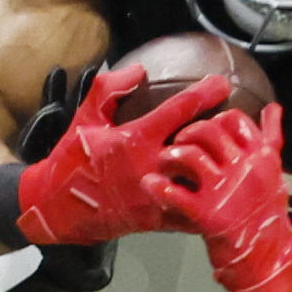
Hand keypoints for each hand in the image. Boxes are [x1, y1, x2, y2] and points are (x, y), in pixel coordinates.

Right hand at [15, 65, 230, 246]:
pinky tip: (223, 191)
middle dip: (220, 134)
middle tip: (236, 124)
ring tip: (234, 157)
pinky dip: (207, 200)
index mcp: (133, 139)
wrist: (56, 208)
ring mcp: (154, 196)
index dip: (203, 94)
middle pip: (198, 147)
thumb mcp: (85, 119)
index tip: (222, 83)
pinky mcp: (156, 220)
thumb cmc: (73, 159)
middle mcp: (148, 167)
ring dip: (218, 168)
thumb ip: (109, 90)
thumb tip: (139, 70)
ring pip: (198, 181)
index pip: (176, 111)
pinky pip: (190, 210)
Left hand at [149, 105, 291, 291]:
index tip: (207, 130)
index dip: (215, 120)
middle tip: (179, 144)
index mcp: (261, 156)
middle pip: (209, 131)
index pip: (234, 119)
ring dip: (172, 155)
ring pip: (191, 155)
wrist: (267, 259)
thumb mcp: (274, 172)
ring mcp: (226, 190)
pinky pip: (176, 194)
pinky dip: (159, 187)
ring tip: (165, 163)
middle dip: (189, 133)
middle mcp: (245, 168)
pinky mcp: (208, 214)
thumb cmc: (267, 213)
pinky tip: (150, 184)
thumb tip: (273, 109)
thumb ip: (270, 138)